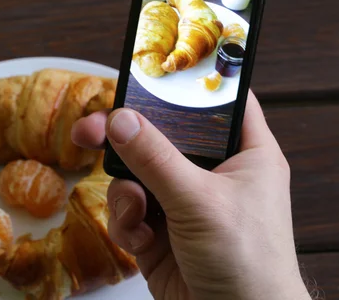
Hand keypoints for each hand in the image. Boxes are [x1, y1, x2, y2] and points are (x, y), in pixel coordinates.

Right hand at [71, 91, 310, 299]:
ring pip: (136, 173)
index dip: (185, 85)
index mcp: (244, 153)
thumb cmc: (248, 264)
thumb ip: (156, 159)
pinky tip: (142, 241)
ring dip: (126, 191)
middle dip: (126, 137)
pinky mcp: (160, 229)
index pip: (217, 102)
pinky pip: (128, 209)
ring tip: (137, 211)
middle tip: (90, 130)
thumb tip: (119, 120)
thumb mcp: (200, 202)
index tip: (147, 74)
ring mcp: (183, 201)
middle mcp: (212, 172)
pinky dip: (127, 223)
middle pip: (162, 135)